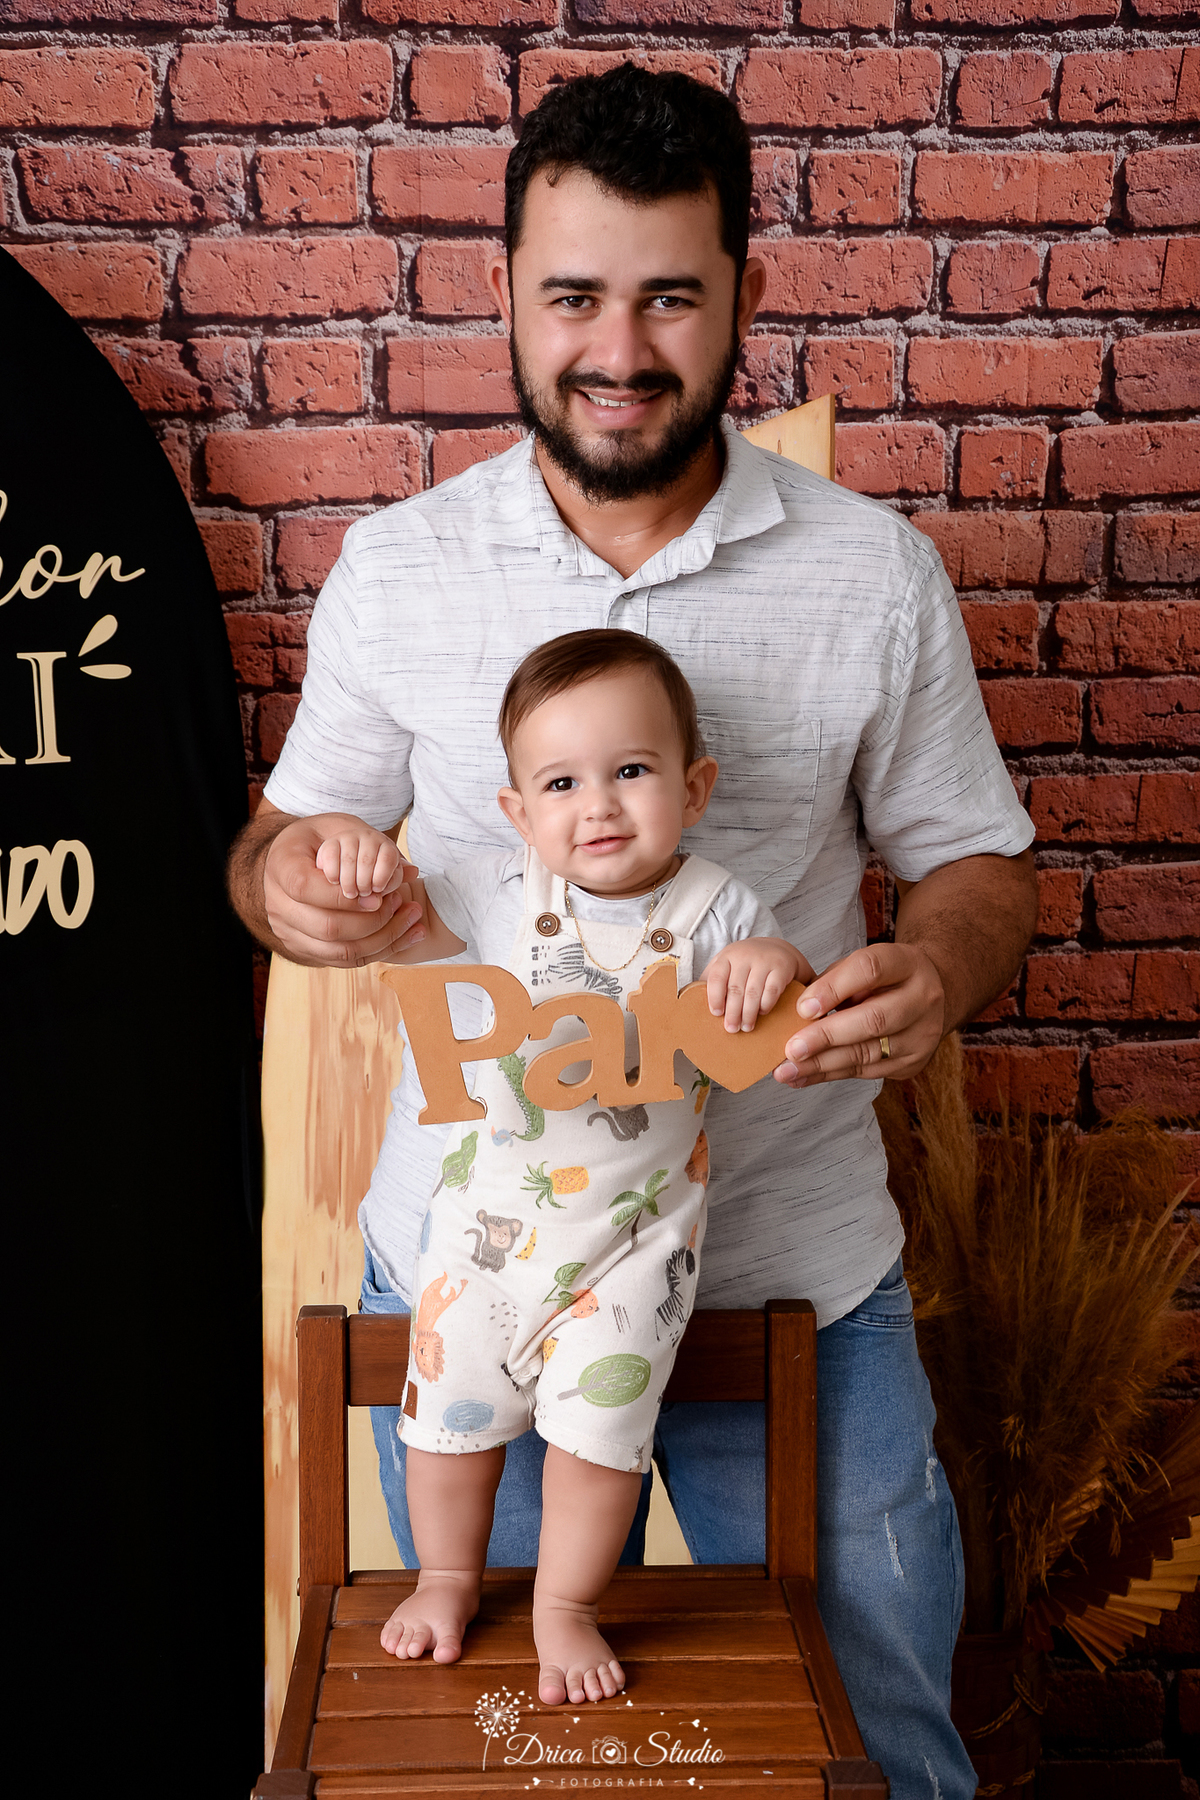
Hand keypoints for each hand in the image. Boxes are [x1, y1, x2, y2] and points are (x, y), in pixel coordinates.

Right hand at [263, 813, 426, 966]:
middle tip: (405, 905)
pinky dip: (377, 951)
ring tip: (412, 921)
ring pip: (337, 951)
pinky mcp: (303, 947)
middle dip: (373, 922)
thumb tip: (412, 871)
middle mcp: (278, 904)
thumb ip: (372, 843)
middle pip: (326, 928)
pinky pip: (342, 959)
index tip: (381, 895)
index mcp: (281, 866)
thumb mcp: (340, 827)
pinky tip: (404, 937)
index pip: (306, 889)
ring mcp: (288, 930)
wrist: (296, 857)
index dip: (346, 898)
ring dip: (381, 940)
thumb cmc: (321, 837)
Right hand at [315, 823, 405, 902]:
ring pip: (349, 861)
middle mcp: (368, 836)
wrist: (344, 857)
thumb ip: (395, 878)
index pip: (388, 858)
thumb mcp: (388, 878)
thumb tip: (414, 872)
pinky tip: (335, 882)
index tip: (377, 891)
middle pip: (367, 861)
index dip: (382, 877)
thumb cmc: (371, 878)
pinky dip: (333, 874)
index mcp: (386, 845)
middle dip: (364, 884)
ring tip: (350, 893)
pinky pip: (330, 858)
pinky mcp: (328, 844)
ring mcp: (347, 838)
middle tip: (362, 896)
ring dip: (349, 883)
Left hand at [704, 937, 811, 1033]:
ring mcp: (764, 961)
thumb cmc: (746, 962)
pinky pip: (772, 991)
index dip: (715, 997)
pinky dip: (766, 1005)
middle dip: (733, 1012)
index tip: (716, 1014)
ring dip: (748, 1013)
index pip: (716, 977)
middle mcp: (745, 956)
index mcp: (727, 956)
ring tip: (746, 1027)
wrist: (777, 948)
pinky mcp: (781, 968)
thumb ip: (712, 979)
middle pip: (735, 989)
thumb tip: (691, 1000)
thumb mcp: (727, 963)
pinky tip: (762, 1012)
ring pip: (753, 992)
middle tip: (731, 1029)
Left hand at [774, 942, 946, 1087]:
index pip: (870, 970)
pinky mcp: (913, 1062)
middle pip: (873, 1020)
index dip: (834, 988)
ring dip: (823, 1064)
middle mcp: (922, 998)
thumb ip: (835, 981)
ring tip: (788, 1069)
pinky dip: (831, 1074)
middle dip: (827, 1036)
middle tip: (792, 1048)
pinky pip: (867, 1071)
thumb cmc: (885, 978)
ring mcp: (921, 1034)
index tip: (802, 1007)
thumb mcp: (863, 965)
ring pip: (868, 1053)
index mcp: (907, 963)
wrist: (930, 995)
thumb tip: (800, 1011)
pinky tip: (804, 1076)